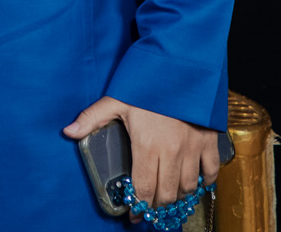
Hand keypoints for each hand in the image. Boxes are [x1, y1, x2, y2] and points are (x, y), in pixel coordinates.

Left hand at [64, 97, 220, 215]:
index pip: (144, 188)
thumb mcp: (116, 99)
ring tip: (168, 195)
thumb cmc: (149, 82)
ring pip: (188, 187)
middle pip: (166, 193)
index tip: (134, 215)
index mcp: (147, 146)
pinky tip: (196, 183)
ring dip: (178, 195)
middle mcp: (172, 152)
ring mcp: (193, 148)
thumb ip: (92, 117)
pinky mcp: (210, 141)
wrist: (183, 66)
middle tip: (149, 207)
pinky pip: (211, 171)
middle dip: (156, 205)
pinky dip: (205, 182)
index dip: (138, 206)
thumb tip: (68, 132)